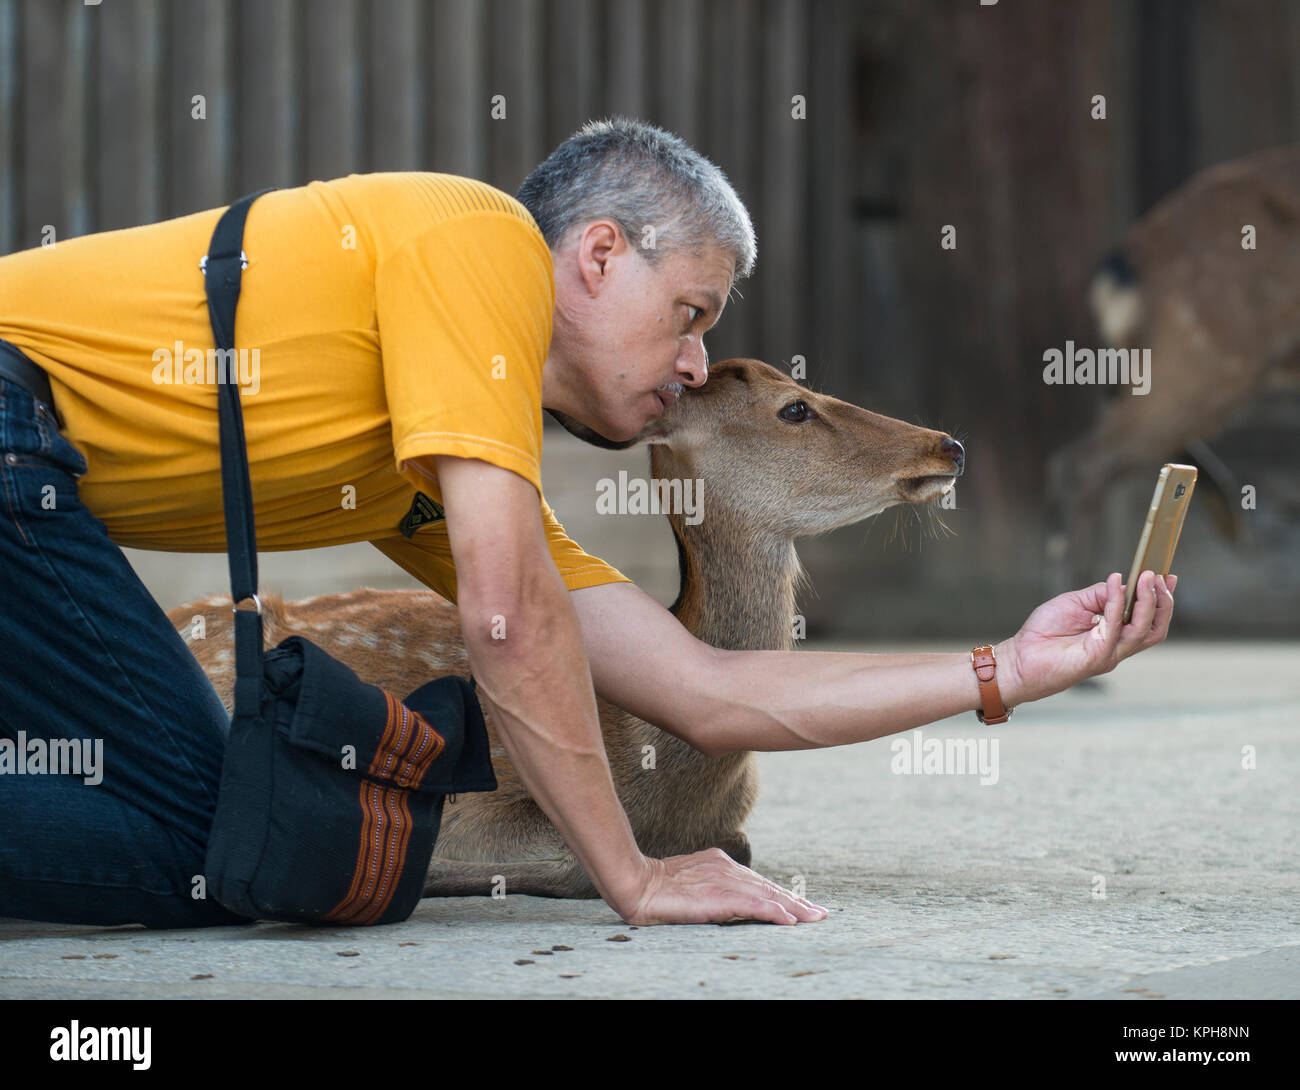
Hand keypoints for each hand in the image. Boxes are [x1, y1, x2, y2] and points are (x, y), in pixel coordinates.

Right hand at [618, 849, 828, 925]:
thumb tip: (727, 902)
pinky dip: (775, 912)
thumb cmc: (658, 889)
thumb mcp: (692, 884)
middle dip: (797, 901)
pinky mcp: (720, 895)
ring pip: (767, 894)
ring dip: (794, 908)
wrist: (637, 884)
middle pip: (769, 887)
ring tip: (813, 919)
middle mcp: (727, 868)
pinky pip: (755, 904)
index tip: (802, 906)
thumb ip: (712, 888)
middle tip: (820, 914)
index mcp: (720, 863)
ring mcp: (725, 880)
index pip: (758, 882)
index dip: (782, 894)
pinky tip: (790, 921)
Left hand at [995, 570, 1176, 704]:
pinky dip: (1117, 604)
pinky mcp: (1096, 657)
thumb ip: (1099, 595)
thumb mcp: (1074, 603)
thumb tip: (1121, 583)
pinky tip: (1115, 584)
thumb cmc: (1043, 633)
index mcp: (1114, 635)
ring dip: (1148, 602)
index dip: (1161, 599)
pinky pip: (1114, 628)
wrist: (1018, 658)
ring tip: (1146, 578)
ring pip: (1143, 630)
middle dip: (1162, 601)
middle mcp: (1117, 647)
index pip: (1148, 620)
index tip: (1167, 575)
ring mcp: (1109, 654)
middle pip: (1154, 627)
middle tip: (1160, 576)